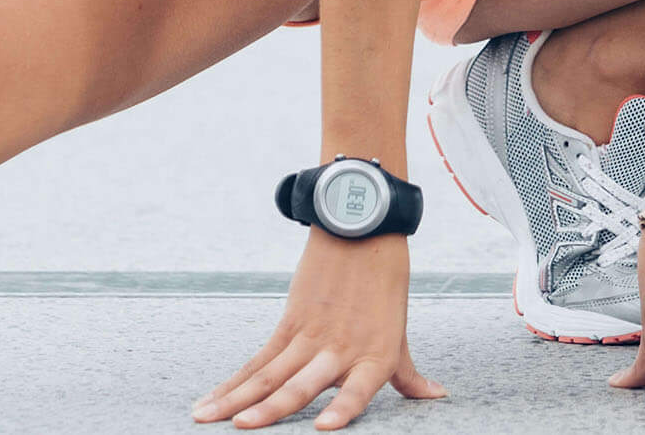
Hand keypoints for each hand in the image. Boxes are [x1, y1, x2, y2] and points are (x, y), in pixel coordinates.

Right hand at [193, 230, 446, 430]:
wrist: (361, 229)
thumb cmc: (385, 284)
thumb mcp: (399, 333)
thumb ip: (408, 374)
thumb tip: (436, 395)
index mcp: (375, 358)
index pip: (357, 393)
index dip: (340, 409)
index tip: (321, 428)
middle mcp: (340, 350)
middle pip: (298, 385)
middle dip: (267, 410)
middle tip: (241, 427)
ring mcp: (310, 336)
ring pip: (268, 373)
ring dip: (236, 398)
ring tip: (208, 417)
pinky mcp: (290, 322)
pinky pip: (259, 358)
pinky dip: (235, 381)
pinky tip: (215, 398)